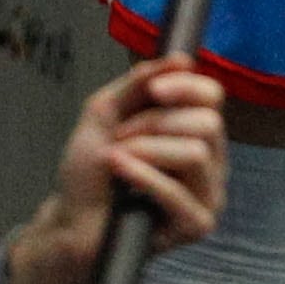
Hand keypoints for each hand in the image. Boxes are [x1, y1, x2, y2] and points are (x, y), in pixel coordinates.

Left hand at [8, 57, 228, 283]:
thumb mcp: (105, 115)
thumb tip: (180, 59)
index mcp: (195, 132)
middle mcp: (212, 161)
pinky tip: (119, 169)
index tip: (154, 92)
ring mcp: (209, 194)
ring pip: (196, 153)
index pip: (213, 97)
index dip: (188, 88)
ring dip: (147, 150)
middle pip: (207, 123)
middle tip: (120, 138)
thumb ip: (139, 84)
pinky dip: (145, 176)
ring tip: (115, 159)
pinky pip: (179, 192)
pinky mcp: (197, 224)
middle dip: (156, 124)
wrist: (71, 224)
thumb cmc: (91, 174)